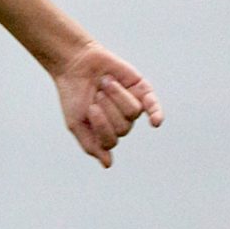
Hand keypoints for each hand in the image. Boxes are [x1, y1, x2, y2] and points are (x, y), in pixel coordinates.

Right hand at [53, 42, 163, 168]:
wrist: (76, 64)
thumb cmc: (74, 95)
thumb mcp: (76, 123)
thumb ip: (91, 145)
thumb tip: (108, 164)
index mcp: (106, 132)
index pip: (111, 141)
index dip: (100, 125)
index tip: (88, 108)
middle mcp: (121, 121)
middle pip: (123, 128)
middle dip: (106, 108)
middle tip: (96, 93)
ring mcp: (133, 105)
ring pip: (133, 112)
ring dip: (117, 96)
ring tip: (105, 83)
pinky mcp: (141, 89)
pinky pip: (153, 105)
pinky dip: (156, 114)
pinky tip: (155, 122)